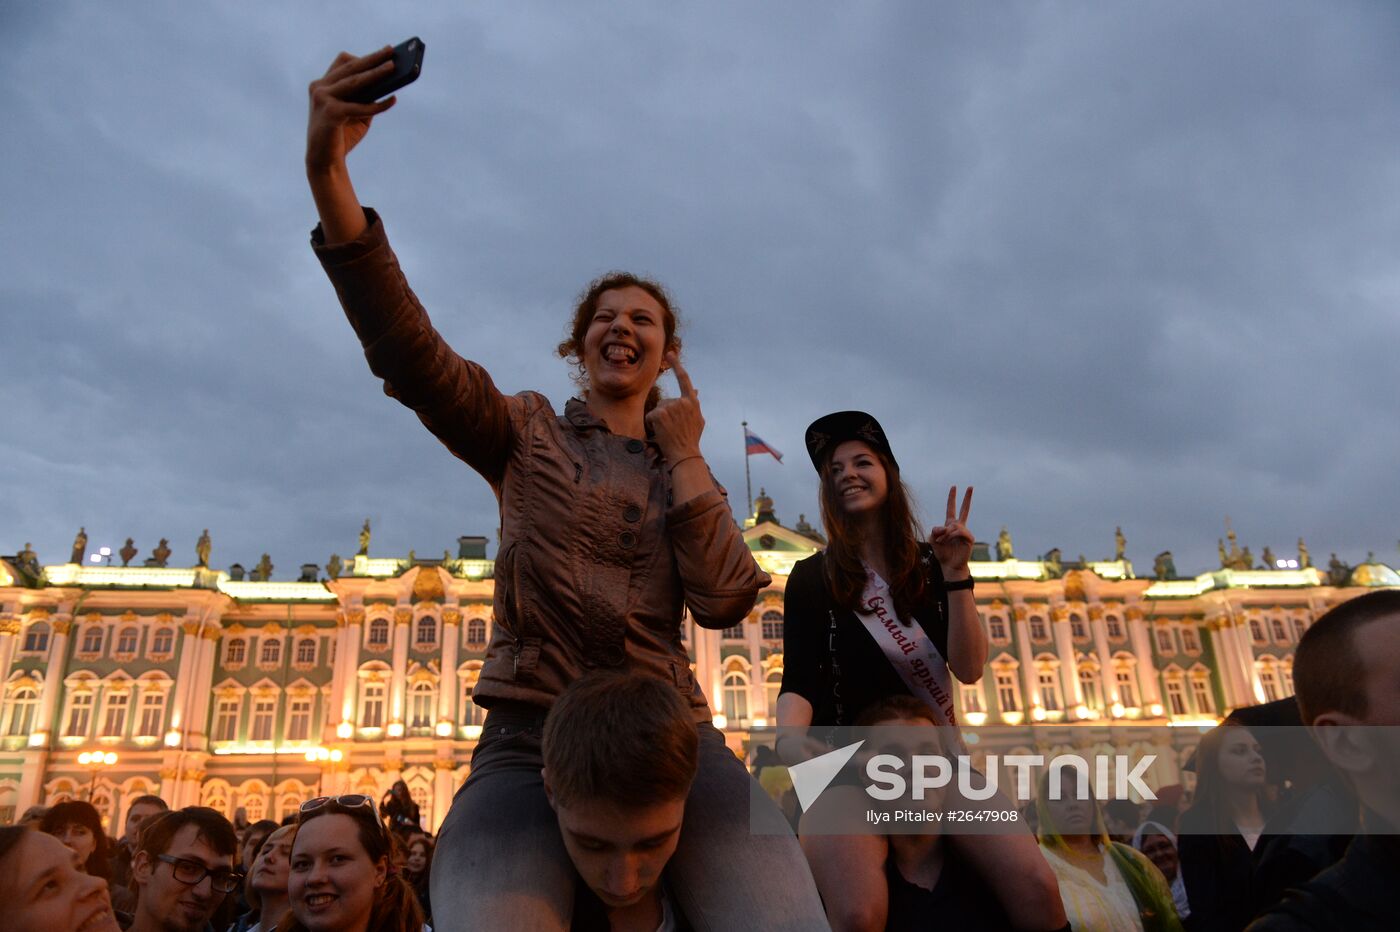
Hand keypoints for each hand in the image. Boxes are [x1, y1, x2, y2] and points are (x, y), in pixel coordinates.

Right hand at [306, 46, 398, 173]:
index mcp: (323, 85)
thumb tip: (389, 82)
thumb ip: (367, 97)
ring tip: (393, 68)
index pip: (343, 63)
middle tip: (391, 51)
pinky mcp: (330, 113)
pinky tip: (392, 101)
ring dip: (376, 73)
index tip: (383, 53)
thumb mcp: (356, 112)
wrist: (325, 161)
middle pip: (350, 67)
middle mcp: (319, 88)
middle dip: (373, 58)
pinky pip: (360, 106)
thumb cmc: (342, 135)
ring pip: (354, 81)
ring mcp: (322, 99)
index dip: (364, 57)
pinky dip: (377, 105)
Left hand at [645, 353, 704, 461]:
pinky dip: (653, 425)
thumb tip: (696, 389)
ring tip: (669, 432)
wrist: (685, 454)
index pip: (684, 380)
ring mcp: (671, 407)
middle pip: (665, 402)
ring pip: (658, 409)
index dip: (676, 365)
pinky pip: (651, 416)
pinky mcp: (660, 414)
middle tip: (673, 430)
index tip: (670, 353)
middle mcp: (683, 402)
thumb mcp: (697, 420)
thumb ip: (694, 403)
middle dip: (665, 414)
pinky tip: (661, 432)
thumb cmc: (691, 440)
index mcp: (692, 402)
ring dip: (659, 420)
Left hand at [930, 486, 973, 575]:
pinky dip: (951, 536)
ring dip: (946, 533)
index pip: (951, 508)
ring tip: (942, 541)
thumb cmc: (942, 553)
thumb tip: (945, 526)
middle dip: (967, 498)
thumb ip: (935, 530)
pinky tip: (948, 541)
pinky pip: (959, 531)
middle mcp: (959, 526)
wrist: (949, 565)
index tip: (954, 487)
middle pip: (964, 509)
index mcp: (950, 525)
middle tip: (971, 487)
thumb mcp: (933, 540)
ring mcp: (965, 532)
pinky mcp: (969, 538)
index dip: (952, 498)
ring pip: (954, 526)